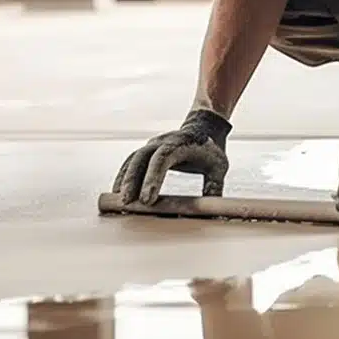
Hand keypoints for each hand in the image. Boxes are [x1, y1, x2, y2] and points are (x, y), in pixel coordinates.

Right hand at [111, 108, 230, 204]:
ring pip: (134, 159)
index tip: (147, 199)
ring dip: (125, 179)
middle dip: (133, 180)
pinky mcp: (148, 150)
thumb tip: (214, 212)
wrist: (204, 126)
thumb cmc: (211, 149)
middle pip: (142, 158)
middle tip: (127, 202)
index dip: (152, 178)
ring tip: (120, 201)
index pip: (162, 159)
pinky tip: (119, 191)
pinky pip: (132, 161)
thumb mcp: (218, 167)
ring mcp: (153, 144)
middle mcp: (163, 141)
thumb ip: (214, 187)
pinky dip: (125, 175)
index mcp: (180, 144)